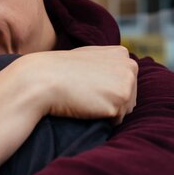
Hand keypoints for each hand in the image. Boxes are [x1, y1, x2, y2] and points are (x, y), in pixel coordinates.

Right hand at [22, 45, 137, 124]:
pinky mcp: (121, 101)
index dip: (105, 87)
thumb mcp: (88, 57)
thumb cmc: (61, 70)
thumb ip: (107, 63)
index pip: (124, 81)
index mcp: (121, 54)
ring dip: (108, 110)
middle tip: (86, 91)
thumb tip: (117, 76)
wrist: (44, 79)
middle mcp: (130, 66)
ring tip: (86, 97)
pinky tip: (87, 106)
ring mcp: (127, 83)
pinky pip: (117, 120)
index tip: (87, 83)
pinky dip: (103, 119)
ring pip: (125, 109)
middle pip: (129, 96)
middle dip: (110, 100)